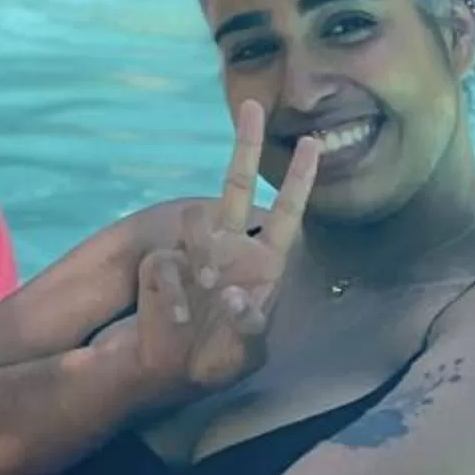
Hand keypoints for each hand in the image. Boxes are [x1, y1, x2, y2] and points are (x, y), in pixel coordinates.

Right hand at [131, 103, 320, 406]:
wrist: (162, 368)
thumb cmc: (213, 361)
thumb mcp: (244, 356)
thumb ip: (248, 326)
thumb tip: (231, 291)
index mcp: (262, 267)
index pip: (286, 215)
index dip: (300, 181)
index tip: (314, 144)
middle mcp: (228, 248)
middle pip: (237, 184)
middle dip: (247, 145)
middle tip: (252, 105)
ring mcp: (193, 251)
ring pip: (197, 220)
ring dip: (201, 258)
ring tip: (200, 298)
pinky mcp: (161, 261)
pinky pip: (167, 265)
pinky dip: (173, 297)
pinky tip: (176, 319)